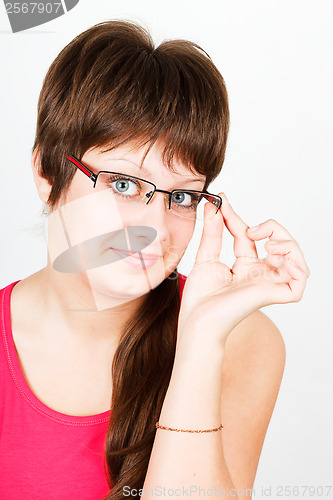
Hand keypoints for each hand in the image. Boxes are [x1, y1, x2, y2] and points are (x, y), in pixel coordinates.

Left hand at [177, 193, 309, 347]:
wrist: (196, 317)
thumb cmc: (199, 296)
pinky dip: (297, 266)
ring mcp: (268, 284)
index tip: (222, 201)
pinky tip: (278, 256)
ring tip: (269, 244)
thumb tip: (214, 205)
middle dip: (273, 227)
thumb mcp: (206, 255)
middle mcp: (260, 274)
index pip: (251, 235)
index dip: (238, 217)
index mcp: (245, 265)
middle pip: (282, 244)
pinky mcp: (274, 295)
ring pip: (296, 259)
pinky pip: (299, 282)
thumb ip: (213, 230)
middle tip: (252, 229)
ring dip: (288, 243)